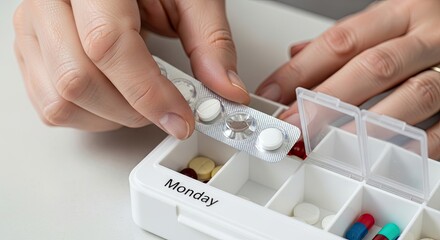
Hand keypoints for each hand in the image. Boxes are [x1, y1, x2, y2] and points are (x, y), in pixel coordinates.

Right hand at [13, 0, 248, 138]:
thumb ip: (210, 41)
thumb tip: (225, 88)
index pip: (107, 44)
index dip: (148, 92)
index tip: (181, 118)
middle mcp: (50, 2)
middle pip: (78, 79)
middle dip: (132, 110)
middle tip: (166, 108)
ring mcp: (33, 28)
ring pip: (60, 100)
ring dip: (110, 117)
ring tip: (139, 99)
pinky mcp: (30, 52)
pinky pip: (50, 106)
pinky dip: (89, 117)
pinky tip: (114, 99)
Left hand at [256, 0, 439, 158]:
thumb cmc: (430, 23)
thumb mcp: (388, 18)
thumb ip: (346, 39)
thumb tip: (296, 54)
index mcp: (402, 11)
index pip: (341, 40)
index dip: (301, 70)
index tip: (271, 93)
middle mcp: (429, 35)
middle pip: (374, 67)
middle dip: (328, 100)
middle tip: (295, 124)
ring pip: (413, 95)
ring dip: (367, 125)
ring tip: (333, 143)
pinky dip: (416, 144)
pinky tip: (386, 155)